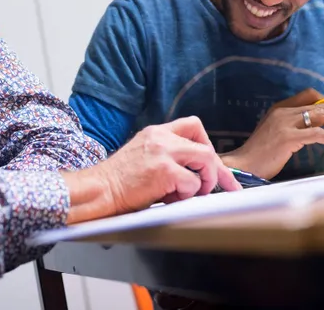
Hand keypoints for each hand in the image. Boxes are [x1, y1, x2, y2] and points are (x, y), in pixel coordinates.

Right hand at [62, 116, 240, 223]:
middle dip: (218, 170)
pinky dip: (186, 195)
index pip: (193, 125)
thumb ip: (166, 155)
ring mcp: (163, 152)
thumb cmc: (117, 180)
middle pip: (205, 146)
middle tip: (224, 186)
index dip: (207, 144)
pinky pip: (193, 184)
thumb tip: (194, 172)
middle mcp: (161, 137)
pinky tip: (169, 198)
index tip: (213, 163)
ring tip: (186, 194)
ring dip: (203, 182)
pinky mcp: (164, 171)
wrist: (98, 189)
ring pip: (206, 161)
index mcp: (156, 132)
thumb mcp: (142, 155)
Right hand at [222, 88, 323, 179]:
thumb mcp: (278, 133)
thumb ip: (295, 126)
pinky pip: (316, 133)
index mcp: (280, 108)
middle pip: (320, 105)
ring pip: (320, 115)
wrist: (244, 165)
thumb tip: (320, 125)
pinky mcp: (287, 138)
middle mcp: (283, 112)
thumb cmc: (262, 153)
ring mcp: (284, 124)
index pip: (310, 95)